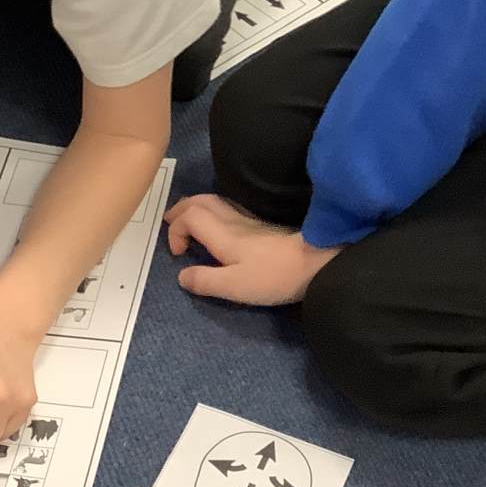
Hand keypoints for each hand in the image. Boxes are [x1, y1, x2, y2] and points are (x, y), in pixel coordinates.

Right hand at [164, 193, 340, 304]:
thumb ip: (205, 280)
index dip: (176, 230)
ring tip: (186, 223)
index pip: (189, 216)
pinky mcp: (261, 226)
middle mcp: (233, 220)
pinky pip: (227, 209)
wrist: (316, 261)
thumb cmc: (273, 275)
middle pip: (200, 200)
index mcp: (223, 233)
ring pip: (215, 202)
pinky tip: (216, 228)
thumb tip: (182, 275)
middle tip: (169, 223)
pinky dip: (212, 213)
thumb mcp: (235, 286)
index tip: (179, 254)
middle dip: (181, 208)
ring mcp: (249, 221)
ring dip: (195, 208)